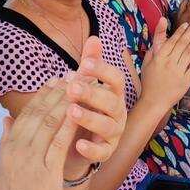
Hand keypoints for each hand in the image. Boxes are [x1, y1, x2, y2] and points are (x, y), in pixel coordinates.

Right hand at [0, 77, 76, 189]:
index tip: (53, 81)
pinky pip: (60, 142)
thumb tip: (6, 120)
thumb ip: (5, 143)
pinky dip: (70, 123)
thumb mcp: (2, 170)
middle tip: (70, 75)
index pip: (25, 114)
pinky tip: (79, 110)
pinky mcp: (46, 173)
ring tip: (78, 86)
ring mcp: (31, 160)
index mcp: (7, 148)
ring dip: (66, 101)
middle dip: (56, 92)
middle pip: (38, 114)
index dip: (41, 96)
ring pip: (50, 123)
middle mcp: (17, 150)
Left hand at [64, 37, 127, 172]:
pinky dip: (92, 149)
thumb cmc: (85, 108)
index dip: (102, 70)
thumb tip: (93, 37)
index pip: (116, 78)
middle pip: (112, 101)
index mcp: (113, 93)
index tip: (83, 63)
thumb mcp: (85, 85)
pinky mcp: (106, 152)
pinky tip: (78, 144)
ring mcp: (114, 133)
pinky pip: (102, 152)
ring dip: (90, 118)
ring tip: (71, 111)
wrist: (77, 144)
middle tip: (71, 87)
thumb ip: (90, 63)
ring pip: (108, 126)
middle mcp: (118, 112)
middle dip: (92, 93)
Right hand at [139, 18, 189, 112]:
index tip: (188, 23)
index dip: (181, 32)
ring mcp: (178, 72)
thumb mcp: (148, 60)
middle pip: (183, 44)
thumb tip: (161, 23)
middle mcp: (169, 63)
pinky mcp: (186, 81)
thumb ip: (156, 42)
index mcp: (159, 57)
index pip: (172, 41)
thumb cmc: (150, 80)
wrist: (153, 101)